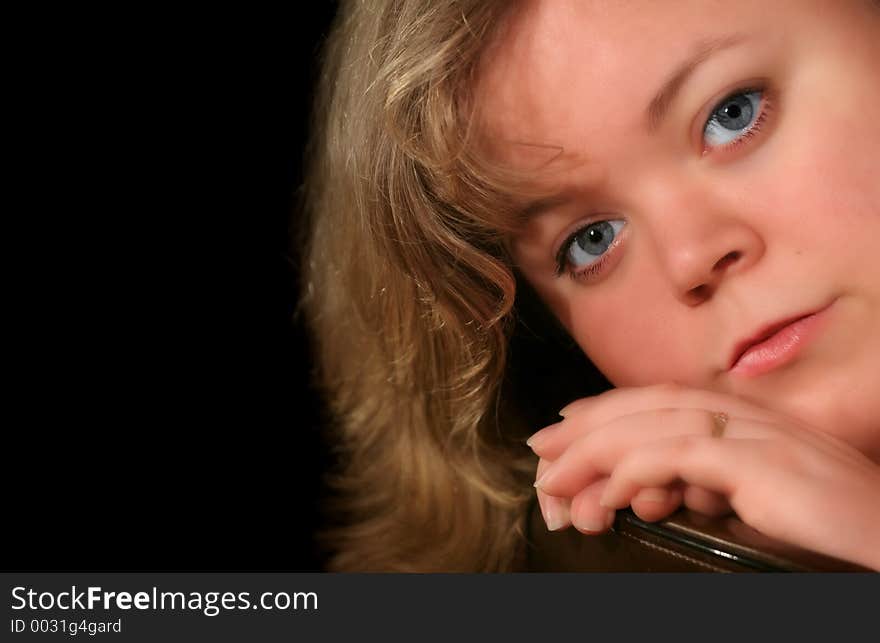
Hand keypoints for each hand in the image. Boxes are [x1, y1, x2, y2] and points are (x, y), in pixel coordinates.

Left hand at [529, 383, 879, 569]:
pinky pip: (678, 455)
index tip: (568, 425)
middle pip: (650, 405)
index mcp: (752, 422)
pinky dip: (633, 471)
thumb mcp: (762, 503)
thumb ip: (712, 488)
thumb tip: (657, 493)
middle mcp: (752, 417)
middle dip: (588, 425)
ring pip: (654, 425)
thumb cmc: (835, 533)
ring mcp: (757, 435)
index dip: (611, 410)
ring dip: (596, 452)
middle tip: (542, 448)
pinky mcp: (759, 462)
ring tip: (556, 481)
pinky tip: (608, 495)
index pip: (665, 402)